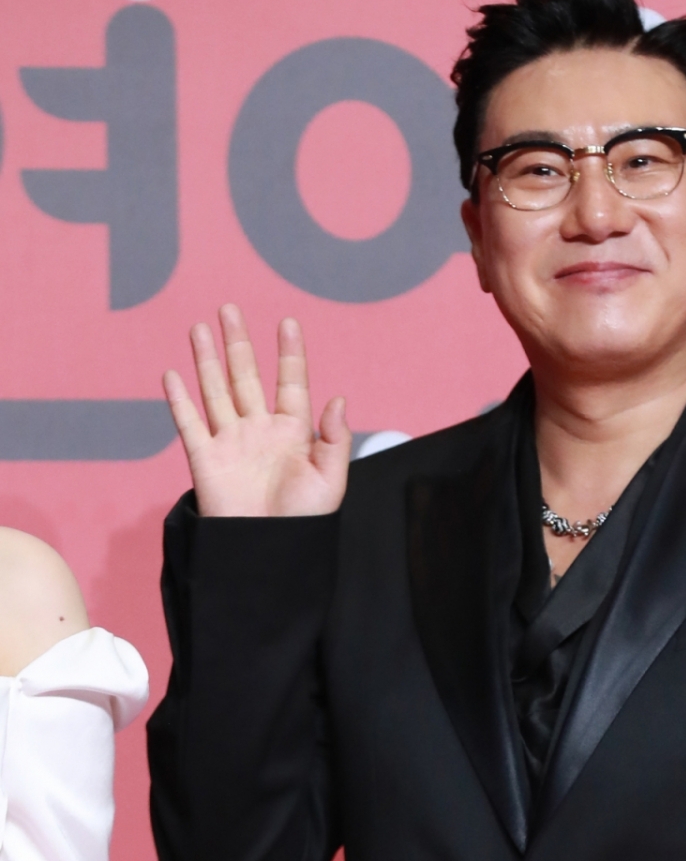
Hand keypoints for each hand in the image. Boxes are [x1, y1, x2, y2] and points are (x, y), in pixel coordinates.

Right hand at [163, 304, 350, 518]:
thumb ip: (335, 440)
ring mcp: (231, 442)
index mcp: (294, 432)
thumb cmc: (304, 520)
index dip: (290, 353)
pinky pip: (190, 424)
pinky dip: (179, 400)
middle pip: (246, 377)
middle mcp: (260, 430)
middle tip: (229, 309)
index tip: (288, 322)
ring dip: (207, 360)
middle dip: (238, 343)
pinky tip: (173, 374)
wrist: (269, 551)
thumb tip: (338, 400)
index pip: (291, 383)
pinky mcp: (206, 460)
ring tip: (199, 327)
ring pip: (216, 391)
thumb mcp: (330, 480)